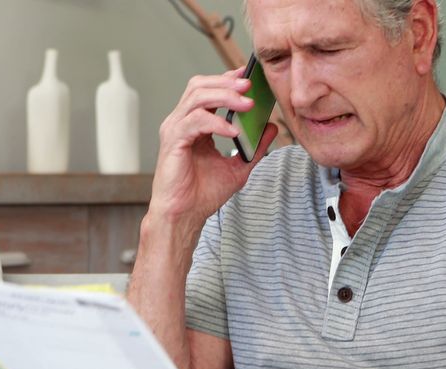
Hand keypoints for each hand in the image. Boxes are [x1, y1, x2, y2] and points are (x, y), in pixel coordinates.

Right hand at [150, 67, 279, 223]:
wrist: (185, 216)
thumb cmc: (203, 194)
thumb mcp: (239, 167)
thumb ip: (255, 147)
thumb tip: (272, 127)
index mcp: (194, 124)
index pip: (208, 90)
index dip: (227, 79)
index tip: (250, 76)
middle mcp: (182, 122)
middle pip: (200, 86)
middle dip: (226, 82)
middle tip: (250, 85)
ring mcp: (175, 130)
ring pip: (197, 98)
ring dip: (224, 97)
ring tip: (247, 104)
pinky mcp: (173, 142)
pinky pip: (195, 122)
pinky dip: (216, 123)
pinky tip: (233, 131)